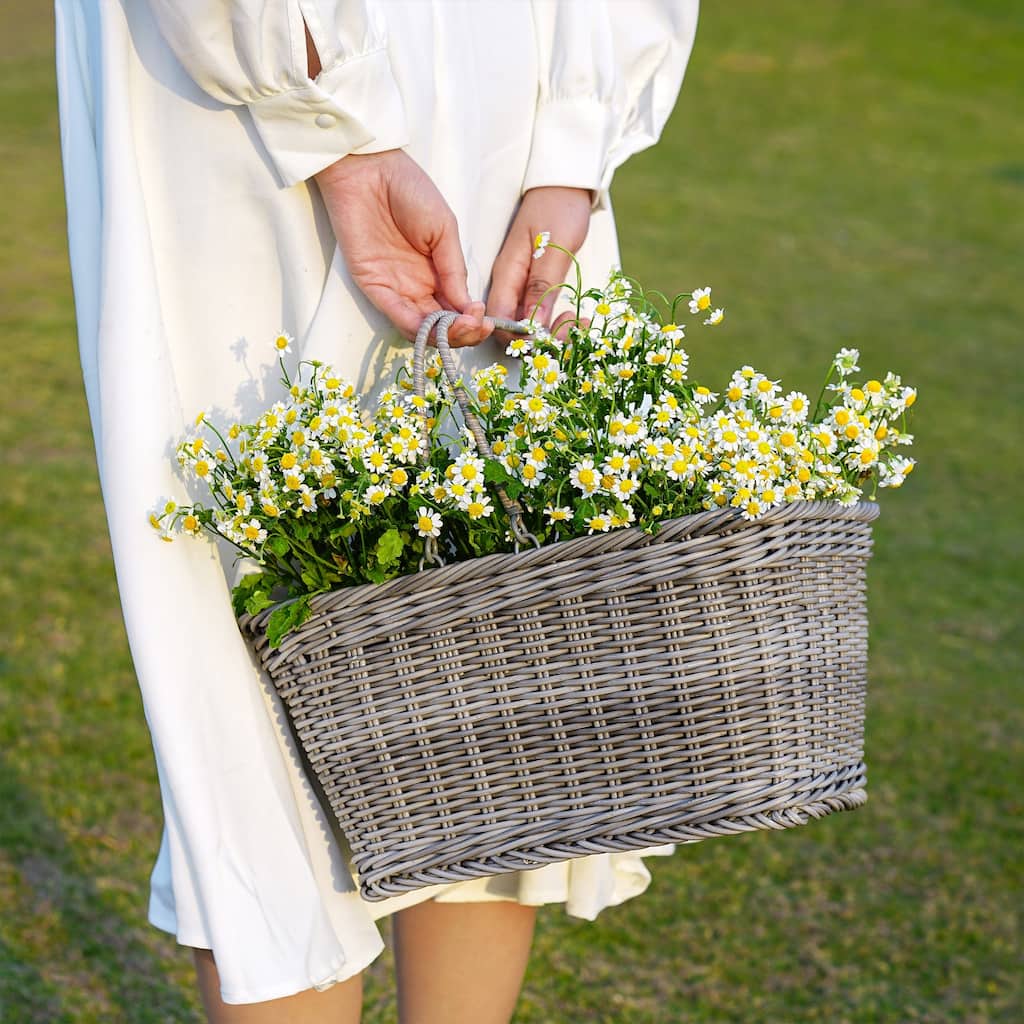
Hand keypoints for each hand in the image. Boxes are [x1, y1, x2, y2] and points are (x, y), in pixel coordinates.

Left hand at [314, 150, 489, 346]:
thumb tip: (468, 306)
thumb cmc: (409, 190)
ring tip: (463, 328)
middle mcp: (418, 286)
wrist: (370, 169)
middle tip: (477, 327)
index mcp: (438, 272)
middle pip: (441, 326)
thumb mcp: (445, 229)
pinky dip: (417, 327)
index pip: (457, 309)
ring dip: (443, 335)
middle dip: (462, 333)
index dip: (472, 320)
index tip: (486, 318)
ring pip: (421, 329)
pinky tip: (437, 326)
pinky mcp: (373, 286)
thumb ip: (455, 269)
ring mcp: (396, 288)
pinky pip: (396, 315)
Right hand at [486, 186, 592, 338]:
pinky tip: (575, 317)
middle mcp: (508, 284)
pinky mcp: (533, 285)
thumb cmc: (559, 208)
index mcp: (506, 274)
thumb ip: (542, 287)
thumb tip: (532, 326)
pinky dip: (555, 321)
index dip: (521, 338)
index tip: (550, 336)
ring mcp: (520, 285)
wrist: (565, 184)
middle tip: (572, 327)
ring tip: (579, 322)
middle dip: (541, 338)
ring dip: (552, 332)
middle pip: (512, 328)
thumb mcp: (554, 247)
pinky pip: (538, 313)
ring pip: (527, 324)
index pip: (499, 322)